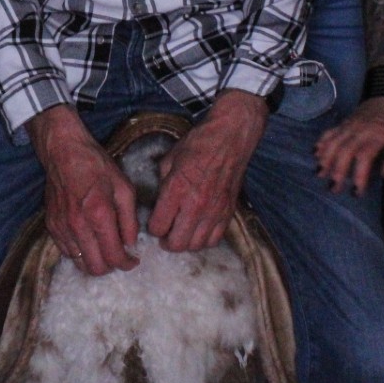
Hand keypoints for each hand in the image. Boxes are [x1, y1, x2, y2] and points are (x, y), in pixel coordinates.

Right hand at [27, 106, 138, 275]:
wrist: (63, 152)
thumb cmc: (96, 166)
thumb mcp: (124, 187)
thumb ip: (129, 219)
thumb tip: (131, 244)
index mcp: (99, 213)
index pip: (113, 256)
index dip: (126, 263)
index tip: (133, 260)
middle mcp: (77, 225)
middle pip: (96, 268)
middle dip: (111, 267)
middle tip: (119, 256)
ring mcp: (61, 227)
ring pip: (80, 264)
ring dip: (95, 262)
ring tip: (104, 250)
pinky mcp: (51, 226)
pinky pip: (67, 253)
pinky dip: (80, 253)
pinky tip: (88, 241)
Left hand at [147, 90, 265, 251]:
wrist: (230, 137)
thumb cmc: (198, 144)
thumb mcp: (170, 159)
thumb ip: (163, 184)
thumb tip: (159, 201)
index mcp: (176, 189)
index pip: (158, 226)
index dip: (153, 228)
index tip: (154, 223)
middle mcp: (195, 204)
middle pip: (177, 243)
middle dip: (167, 242)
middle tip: (165, 235)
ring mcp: (214, 210)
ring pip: (196, 245)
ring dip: (186, 243)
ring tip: (182, 234)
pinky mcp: (229, 212)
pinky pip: (215, 239)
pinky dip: (204, 240)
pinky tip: (199, 230)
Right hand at [314, 95, 383, 194]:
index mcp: (377, 136)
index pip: (364, 157)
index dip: (359, 175)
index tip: (356, 192)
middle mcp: (359, 131)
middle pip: (344, 151)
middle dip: (337, 171)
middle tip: (333, 188)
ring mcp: (348, 126)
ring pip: (333, 142)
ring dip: (325, 159)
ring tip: (320, 174)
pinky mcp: (342, 124)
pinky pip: (328, 133)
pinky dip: (320, 143)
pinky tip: (315, 155)